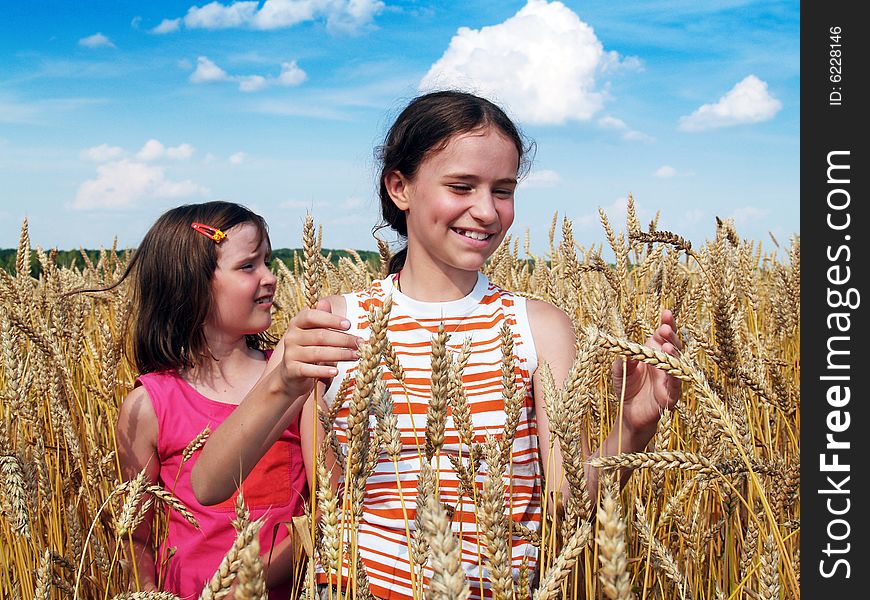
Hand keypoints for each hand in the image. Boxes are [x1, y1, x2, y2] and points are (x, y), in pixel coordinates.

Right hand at [278, 298, 361, 398]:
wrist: (290, 372)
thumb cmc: (308, 347)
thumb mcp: (314, 331)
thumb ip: (321, 317)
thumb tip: (325, 302)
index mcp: (297, 323)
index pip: (312, 316)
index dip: (331, 319)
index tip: (349, 324)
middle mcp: (292, 337)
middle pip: (320, 336)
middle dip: (343, 339)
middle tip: (360, 343)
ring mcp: (290, 354)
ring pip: (318, 353)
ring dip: (340, 354)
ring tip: (356, 356)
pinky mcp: (292, 370)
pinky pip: (309, 370)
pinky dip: (323, 371)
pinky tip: (336, 371)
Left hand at [612, 309, 681, 436]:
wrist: (628, 414)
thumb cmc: (626, 388)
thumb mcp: (620, 371)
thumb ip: (624, 360)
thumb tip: (629, 353)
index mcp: (653, 352)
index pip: (662, 335)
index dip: (666, 324)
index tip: (666, 313)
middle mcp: (664, 363)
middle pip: (673, 345)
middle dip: (670, 335)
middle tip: (664, 328)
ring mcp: (670, 378)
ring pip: (677, 363)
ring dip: (673, 354)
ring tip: (666, 346)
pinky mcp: (671, 395)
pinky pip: (676, 384)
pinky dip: (675, 376)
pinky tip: (673, 367)